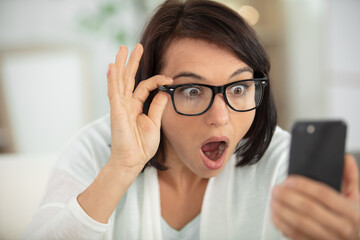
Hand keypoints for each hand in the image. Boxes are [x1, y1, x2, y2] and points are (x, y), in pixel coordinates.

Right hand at [107, 44, 172, 171]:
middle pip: (129, 78)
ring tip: (123, 49)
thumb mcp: (154, 123)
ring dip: (121, 64)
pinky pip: (114, 93)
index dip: (157, 80)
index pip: (145, 86)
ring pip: (120, 81)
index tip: (170, 78)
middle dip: (132, 62)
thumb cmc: (142, 146)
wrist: (133, 161)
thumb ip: (158, 106)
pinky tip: (113, 67)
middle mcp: (126, 103)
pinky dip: (113, 80)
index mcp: (135, 106)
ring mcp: (120, 107)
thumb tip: (164, 92)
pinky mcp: (116, 112)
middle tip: (136, 46)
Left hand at [272, 154, 359, 239]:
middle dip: (288, 197)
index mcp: (351, 212)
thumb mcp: (356, 198)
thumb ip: (350, 177)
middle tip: (276, 189)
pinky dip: (281, 224)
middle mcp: (342, 228)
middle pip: (308, 209)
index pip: (324, 194)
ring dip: (282, 210)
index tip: (289, 180)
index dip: (304, 186)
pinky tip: (275, 214)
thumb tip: (345, 158)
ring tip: (273, 199)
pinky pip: (294, 235)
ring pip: (299, 223)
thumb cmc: (352, 219)